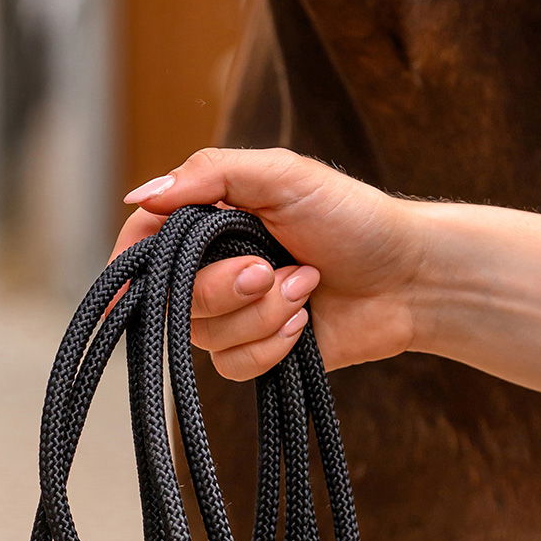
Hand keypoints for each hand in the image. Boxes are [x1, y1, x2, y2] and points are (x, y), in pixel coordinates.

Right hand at [113, 148, 429, 377]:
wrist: (410, 278)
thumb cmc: (353, 218)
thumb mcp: (283, 175)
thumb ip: (211, 174)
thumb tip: (140, 196)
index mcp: (210, 220)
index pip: (143, 243)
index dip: (130, 265)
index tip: (134, 281)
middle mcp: (214, 268)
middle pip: (173, 297)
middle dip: (224, 289)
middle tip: (269, 268)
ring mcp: (233, 313)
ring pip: (205, 336)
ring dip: (261, 315)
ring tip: (305, 288)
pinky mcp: (256, 352)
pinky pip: (232, 366)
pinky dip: (271, 347)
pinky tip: (305, 327)